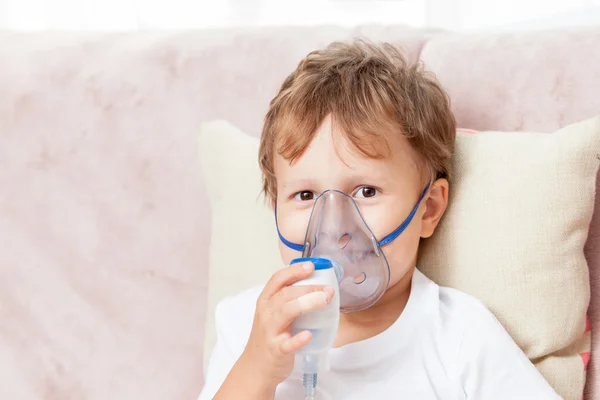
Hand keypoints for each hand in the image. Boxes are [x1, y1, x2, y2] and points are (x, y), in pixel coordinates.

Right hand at [238, 261, 334, 390]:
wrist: (255, 368)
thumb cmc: (268, 337)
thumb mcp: (272, 314)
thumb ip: (288, 300)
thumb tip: (317, 287)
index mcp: (266, 301)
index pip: (277, 280)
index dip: (294, 271)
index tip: (311, 266)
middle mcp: (266, 313)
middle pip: (286, 294)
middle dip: (308, 287)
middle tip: (328, 289)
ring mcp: (270, 332)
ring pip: (286, 311)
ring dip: (307, 303)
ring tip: (325, 300)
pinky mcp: (276, 350)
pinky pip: (287, 344)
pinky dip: (298, 339)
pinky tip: (309, 335)